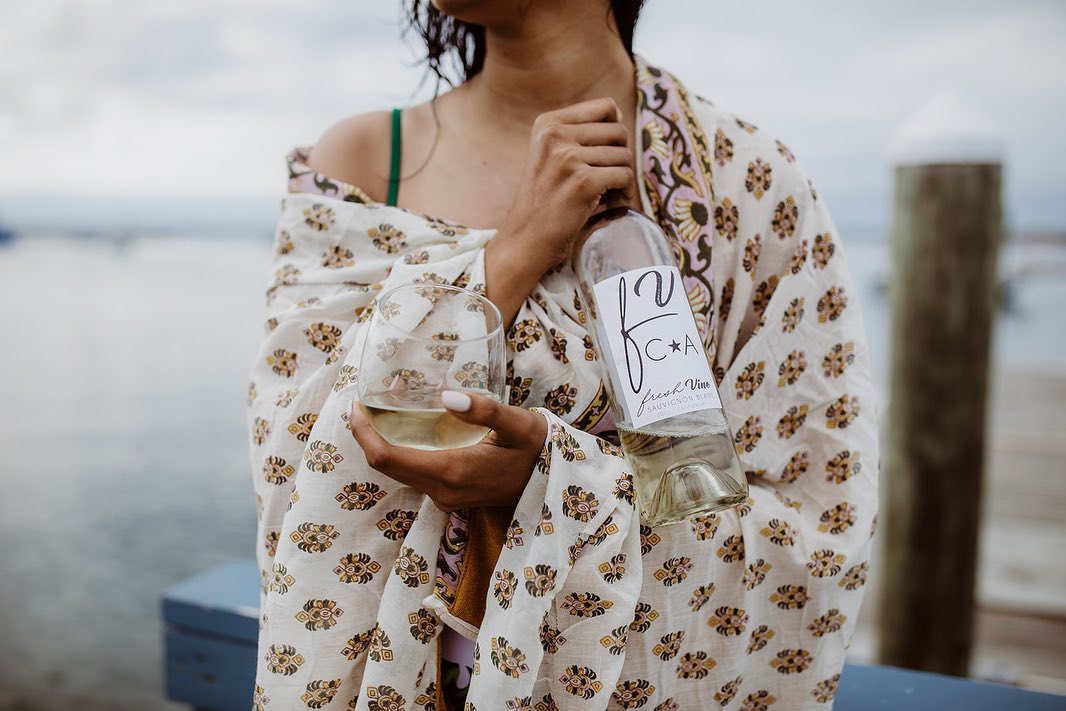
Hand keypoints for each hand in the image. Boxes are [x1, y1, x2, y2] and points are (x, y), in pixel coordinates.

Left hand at [348, 390, 547, 511]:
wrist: (558, 482)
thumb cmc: (540, 449)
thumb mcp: (519, 423)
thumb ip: (485, 410)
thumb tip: (447, 395)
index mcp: (451, 472)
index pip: (386, 458)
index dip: (363, 433)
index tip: (353, 405)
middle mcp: (442, 490)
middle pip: (386, 465)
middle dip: (369, 432)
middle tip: (367, 398)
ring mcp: (445, 496)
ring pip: (398, 469)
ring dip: (385, 439)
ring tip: (388, 402)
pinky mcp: (450, 494)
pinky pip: (414, 471)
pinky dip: (403, 447)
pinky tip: (412, 422)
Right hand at [502, 97, 637, 270]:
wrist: (526, 240)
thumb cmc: (545, 201)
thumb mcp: (551, 155)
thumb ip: (577, 134)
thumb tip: (619, 114)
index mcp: (547, 123)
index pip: (605, 106)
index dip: (614, 131)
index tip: (606, 154)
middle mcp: (555, 135)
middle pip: (619, 131)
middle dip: (621, 156)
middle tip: (612, 178)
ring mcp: (568, 158)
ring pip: (624, 155)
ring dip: (624, 178)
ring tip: (610, 194)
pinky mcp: (583, 182)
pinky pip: (625, 176)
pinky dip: (625, 192)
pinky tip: (613, 203)